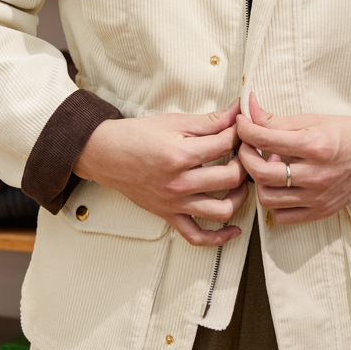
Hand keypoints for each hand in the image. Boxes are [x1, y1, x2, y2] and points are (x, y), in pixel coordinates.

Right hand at [74, 100, 247, 246]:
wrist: (105, 154)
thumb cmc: (137, 135)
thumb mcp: (174, 121)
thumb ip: (209, 121)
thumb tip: (237, 111)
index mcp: (181, 155)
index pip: (226, 145)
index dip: (239, 134)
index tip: (242, 130)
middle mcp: (179, 183)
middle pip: (230, 178)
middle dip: (245, 163)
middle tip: (245, 155)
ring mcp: (174, 203)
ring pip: (221, 211)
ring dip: (239, 198)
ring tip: (240, 185)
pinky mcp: (168, 215)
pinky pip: (196, 236)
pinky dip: (218, 238)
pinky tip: (233, 229)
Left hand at [237, 93, 350, 224]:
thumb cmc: (346, 133)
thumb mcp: (312, 120)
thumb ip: (277, 120)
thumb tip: (248, 109)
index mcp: (315, 146)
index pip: (264, 140)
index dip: (245, 130)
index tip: (242, 124)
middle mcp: (316, 175)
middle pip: (261, 173)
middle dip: (246, 157)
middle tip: (248, 147)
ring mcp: (318, 197)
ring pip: (267, 198)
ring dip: (260, 182)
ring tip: (269, 166)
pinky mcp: (321, 212)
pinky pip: (282, 217)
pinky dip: (274, 203)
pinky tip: (280, 186)